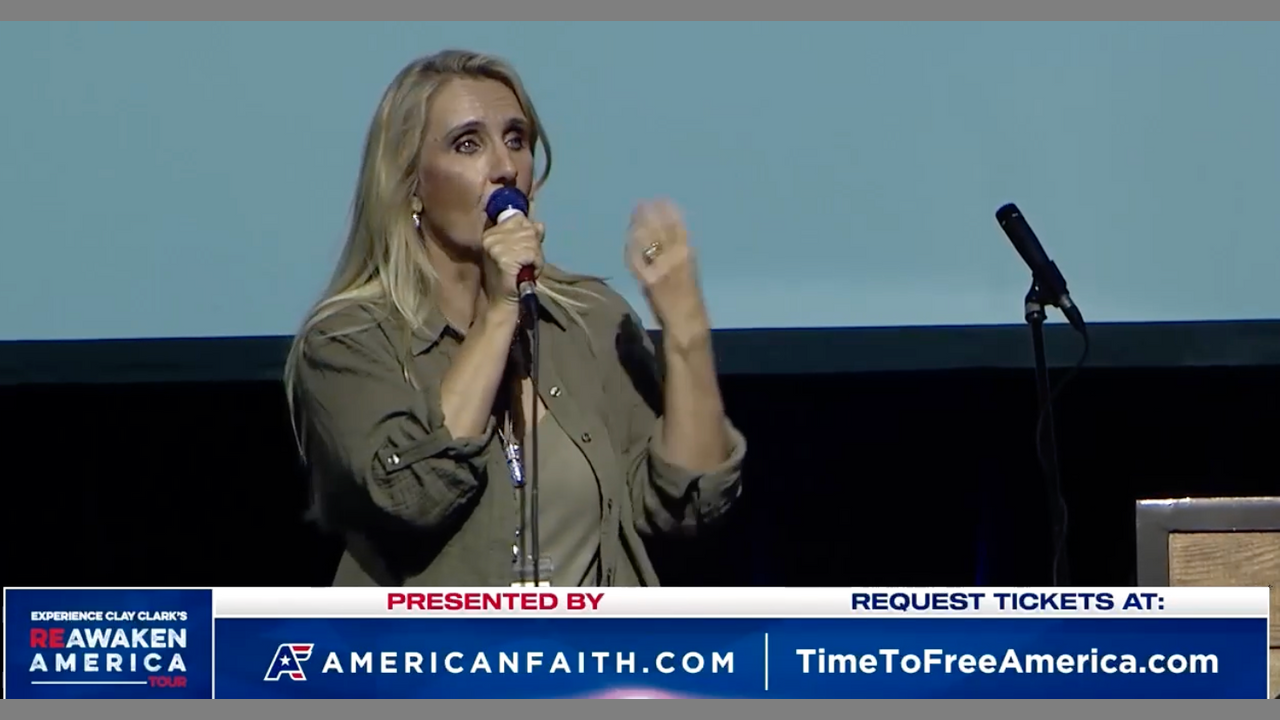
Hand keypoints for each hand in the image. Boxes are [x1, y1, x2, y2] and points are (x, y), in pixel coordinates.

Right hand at [482, 213, 545, 307]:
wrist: (502, 303)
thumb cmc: (509, 279)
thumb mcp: (514, 252)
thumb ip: (525, 236)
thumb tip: (539, 225)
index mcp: (490, 233)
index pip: (517, 217)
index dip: (527, 230)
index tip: (526, 247)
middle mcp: (491, 236)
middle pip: (527, 228)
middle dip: (533, 246)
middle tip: (527, 263)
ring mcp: (497, 246)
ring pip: (532, 240)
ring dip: (536, 256)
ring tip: (527, 268)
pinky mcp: (506, 258)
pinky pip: (533, 253)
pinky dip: (537, 264)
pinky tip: (529, 273)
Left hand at [625, 199, 710, 346]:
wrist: (686, 320)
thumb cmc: (688, 298)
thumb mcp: (688, 271)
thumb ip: (677, 255)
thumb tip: (661, 237)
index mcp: (688, 255)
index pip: (679, 227)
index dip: (669, 212)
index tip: (662, 200)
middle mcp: (676, 258)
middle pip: (661, 231)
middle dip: (651, 215)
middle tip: (641, 203)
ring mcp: (661, 269)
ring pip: (649, 242)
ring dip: (640, 227)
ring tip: (634, 216)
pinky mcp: (649, 281)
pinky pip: (637, 261)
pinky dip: (632, 249)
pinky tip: (628, 240)